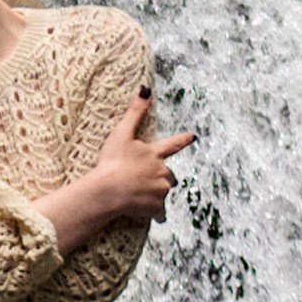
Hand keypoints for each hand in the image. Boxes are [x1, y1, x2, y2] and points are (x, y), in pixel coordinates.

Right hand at [86, 89, 195, 224]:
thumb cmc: (112, 161)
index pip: (173, 145)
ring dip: (154, 193)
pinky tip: (139, 210)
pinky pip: (158, 212)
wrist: (108, 190)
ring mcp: (160, 190)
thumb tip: (145, 88)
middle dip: (160, 176)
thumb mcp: (121, 134)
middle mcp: (162, 171)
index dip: (182, 140)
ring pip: (162, 192)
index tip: (193, 136)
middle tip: (142, 179)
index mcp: (154, 154)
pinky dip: (152, 212)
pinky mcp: (156, 208)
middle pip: (168, 174)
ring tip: (136, 194)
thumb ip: (135, 112)